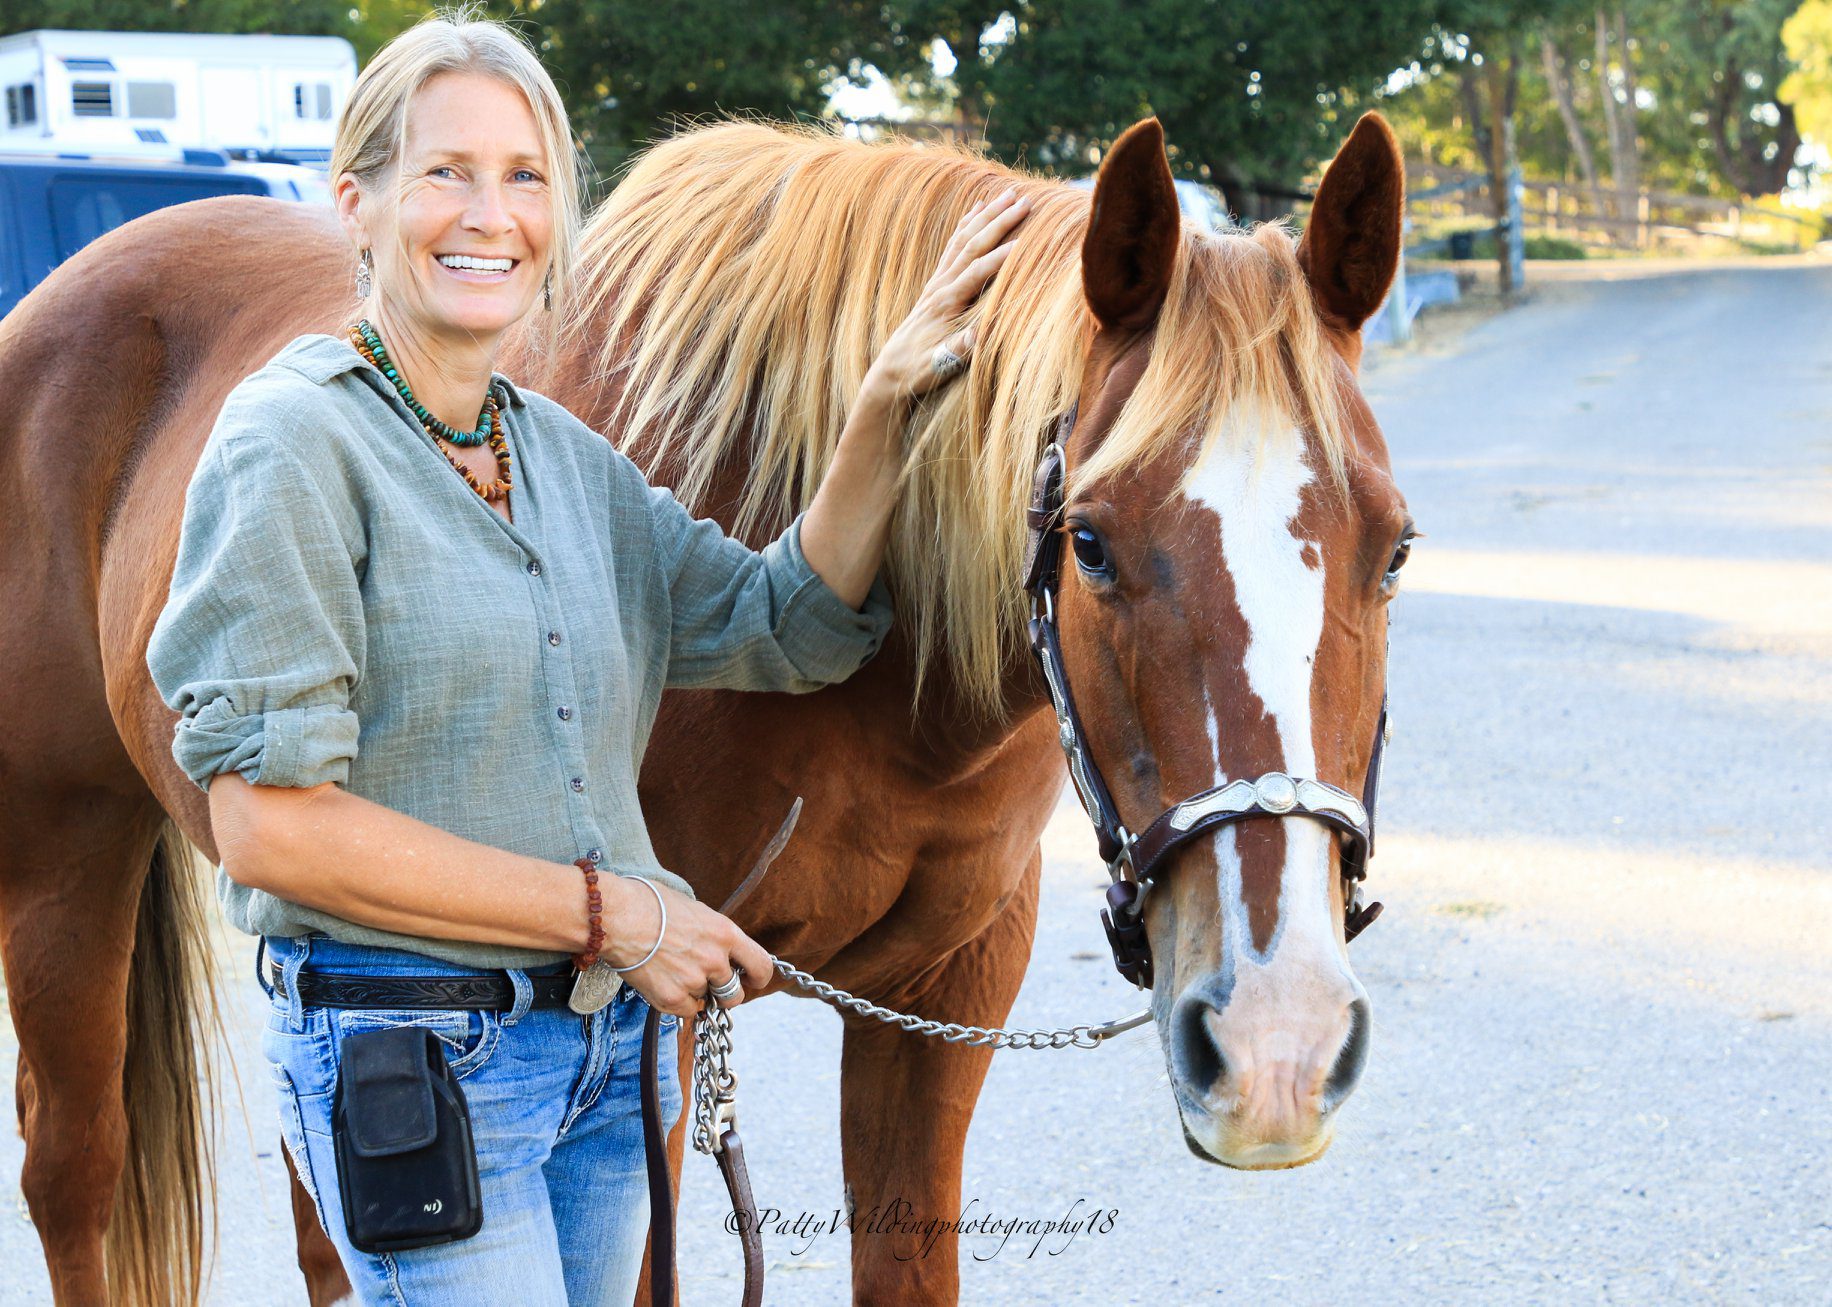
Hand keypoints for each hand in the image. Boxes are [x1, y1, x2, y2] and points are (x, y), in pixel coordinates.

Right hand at [602, 875, 773, 1017]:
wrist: (618, 917)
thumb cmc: (649, 903)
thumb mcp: (694, 909)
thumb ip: (712, 932)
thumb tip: (716, 945)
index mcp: (725, 933)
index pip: (761, 965)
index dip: (758, 978)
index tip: (752, 981)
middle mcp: (715, 960)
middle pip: (735, 993)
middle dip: (724, 993)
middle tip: (709, 985)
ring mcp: (694, 980)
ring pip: (705, 1000)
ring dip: (695, 993)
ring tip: (673, 972)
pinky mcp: (671, 997)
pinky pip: (686, 1011)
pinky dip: (678, 1003)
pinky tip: (664, 984)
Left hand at [862, 187, 1032, 407]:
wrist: (891, 371)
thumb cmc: (918, 371)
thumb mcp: (939, 365)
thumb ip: (959, 349)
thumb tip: (980, 335)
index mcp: (945, 303)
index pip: (977, 273)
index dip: (1002, 258)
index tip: (1026, 242)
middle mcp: (940, 286)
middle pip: (972, 246)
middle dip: (999, 222)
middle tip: (1024, 202)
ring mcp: (937, 282)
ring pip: (963, 239)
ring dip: (986, 216)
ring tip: (1007, 195)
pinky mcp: (936, 283)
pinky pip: (953, 246)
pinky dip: (966, 225)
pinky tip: (976, 209)